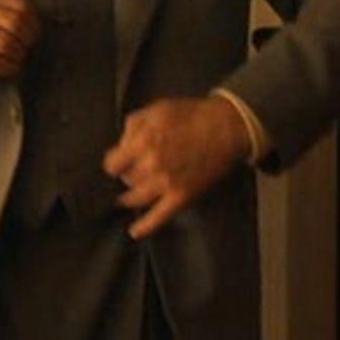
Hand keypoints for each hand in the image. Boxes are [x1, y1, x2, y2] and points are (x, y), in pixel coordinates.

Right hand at [0, 0, 40, 77]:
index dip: (33, 22)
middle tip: (27, 48)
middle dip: (27, 40)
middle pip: (15, 24)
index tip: (34, 33)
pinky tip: (9, 68)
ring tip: (18, 59)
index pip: (20, 5)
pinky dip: (6, 67)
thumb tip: (32, 21)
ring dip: (17, 55)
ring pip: (5, 43)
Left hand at [102, 96, 250, 239]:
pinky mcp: (181, 196)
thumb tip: (122, 146)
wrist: (227, 128)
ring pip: (135, 198)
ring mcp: (166, 182)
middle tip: (136, 171)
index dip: (115, 162)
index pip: (112, 164)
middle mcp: (151, 164)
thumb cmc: (193, 115)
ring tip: (131, 195)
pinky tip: (135, 231)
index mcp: (143, 140)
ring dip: (131, 196)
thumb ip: (134, 125)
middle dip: (128, 174)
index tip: (119, 162)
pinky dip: (145, 226)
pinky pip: (158, 217)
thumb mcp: (157, 108)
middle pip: (125, 180)